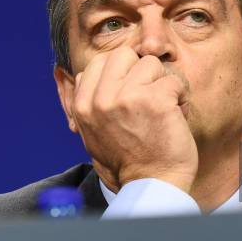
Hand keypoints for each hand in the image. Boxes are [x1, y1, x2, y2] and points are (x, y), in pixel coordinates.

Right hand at [69, 47, 198, 192]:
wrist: (152, 186)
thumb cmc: (126, 161)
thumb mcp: (91, 132)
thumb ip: (83, 101)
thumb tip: (60, 72)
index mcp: (83, 105)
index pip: (99, 63)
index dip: (121, 74)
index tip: (131, 97)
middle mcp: (100, 99)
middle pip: (123, 54)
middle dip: (141, 72)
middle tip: (149, 98)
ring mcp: (127, 98)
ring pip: (151, 64)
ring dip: (163, 84)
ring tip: (164, 110)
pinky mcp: (155, 100)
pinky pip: (174, 80)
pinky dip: (181, 97)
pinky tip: (177, 116)